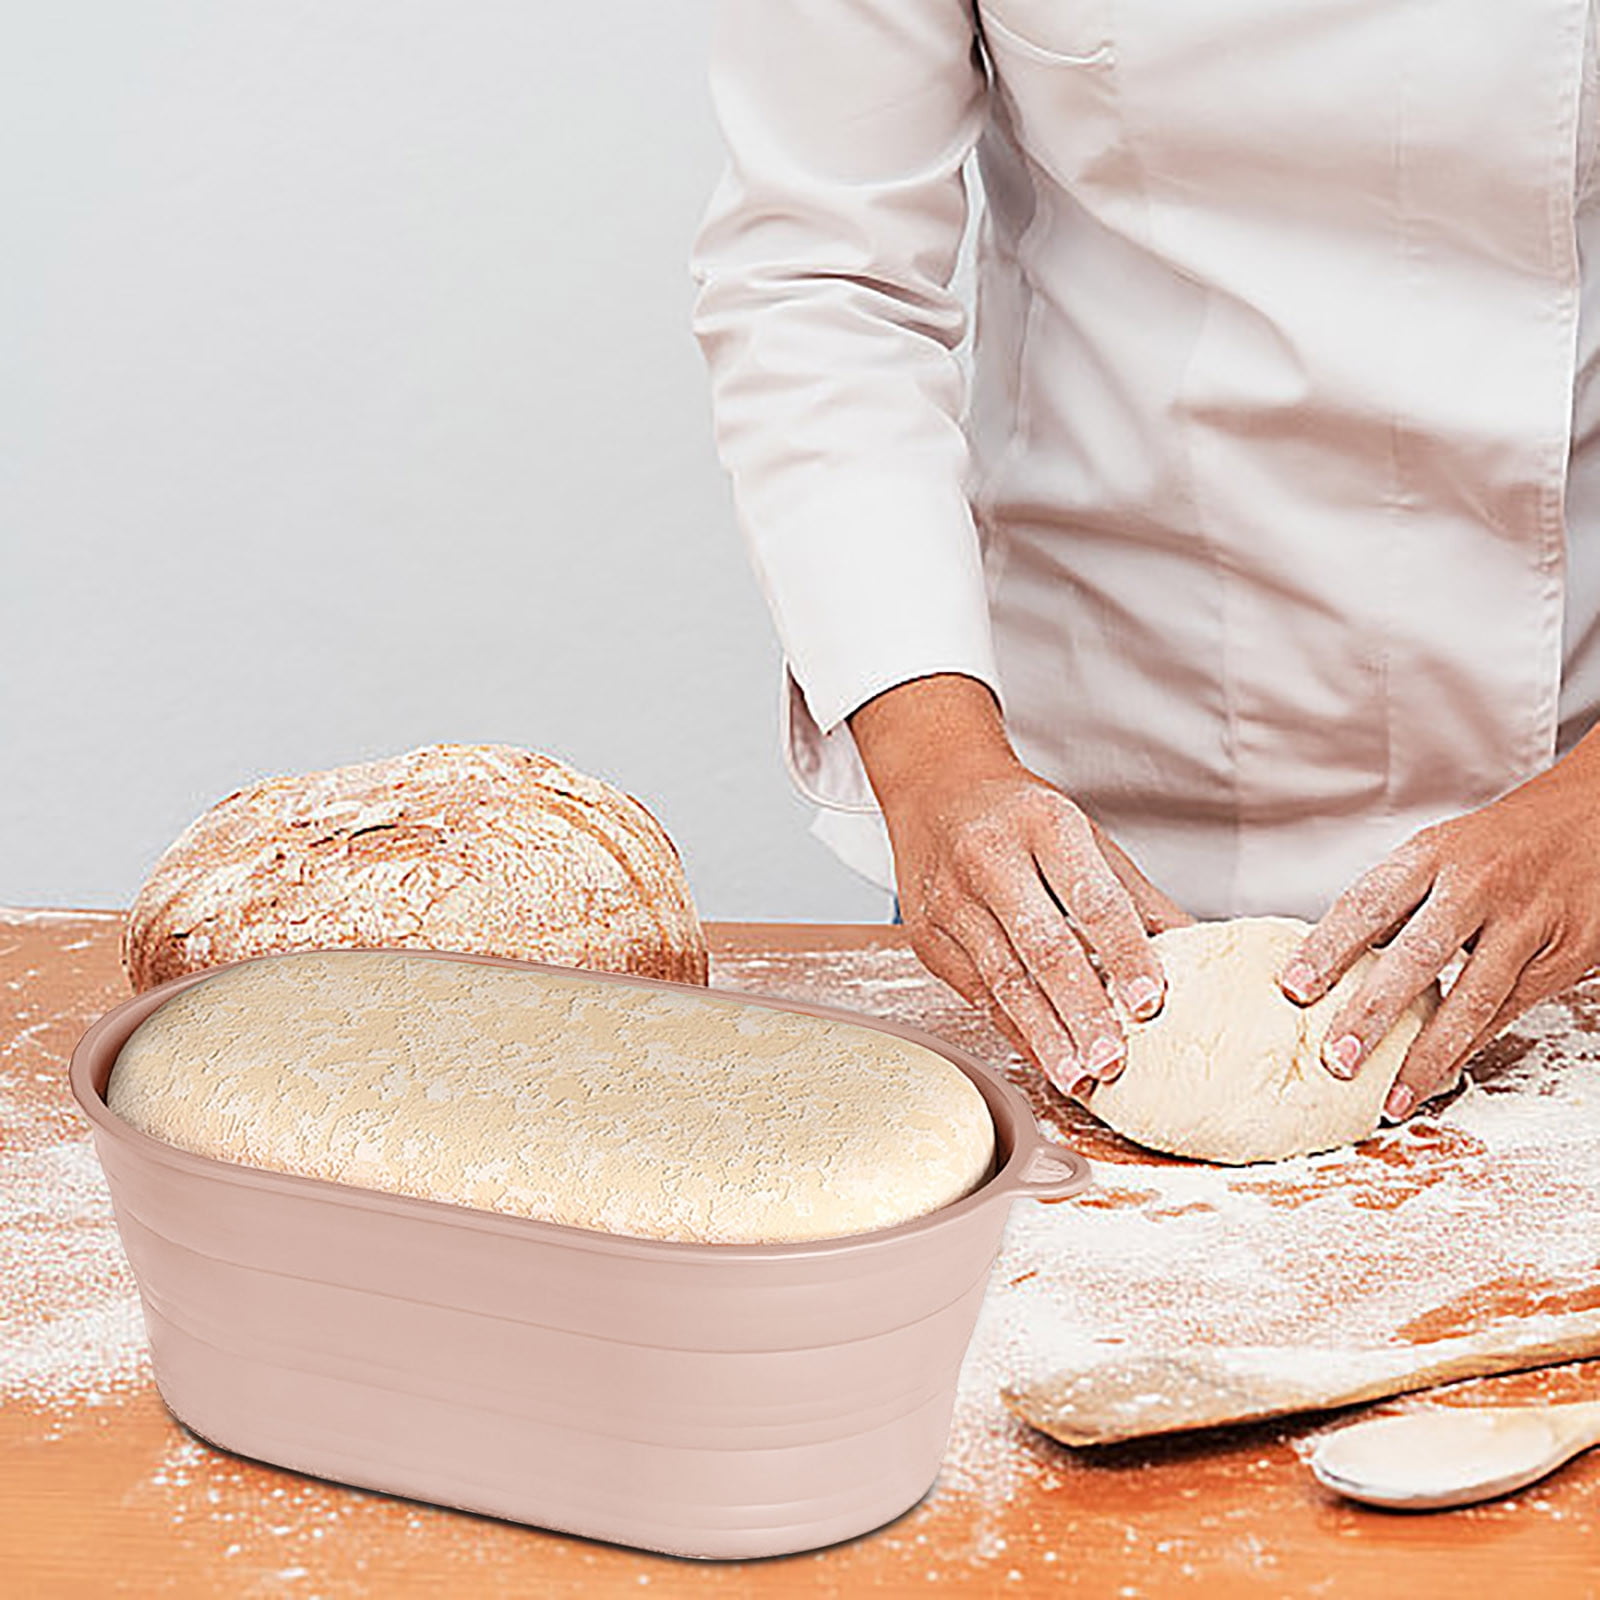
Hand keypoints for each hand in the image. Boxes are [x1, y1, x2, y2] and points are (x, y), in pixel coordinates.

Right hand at [849, 674, 1192, 1094]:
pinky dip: (1012, 1029)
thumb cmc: (1018, 813)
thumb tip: (1194, 948)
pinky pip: (976, 991)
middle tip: (1113, 1060)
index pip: (1093, 897)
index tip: (1151, 1002)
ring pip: (1003, 979)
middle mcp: (989, 858)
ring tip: (1078, 1075)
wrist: (934, 785)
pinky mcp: (928, 935)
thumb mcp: (1083, 832)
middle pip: (1043, 946)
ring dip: (1044, 1034)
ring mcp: (951, 899)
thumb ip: (1134, 894)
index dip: (1125, 953)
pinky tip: (1041, 1055)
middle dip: (1081, 1010)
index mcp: (1044, 823)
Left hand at [1277, 738, 1599, 1120]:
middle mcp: (1475, 886)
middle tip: (1338, 1058)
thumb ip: (1395, 903)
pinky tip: (1442, 1073)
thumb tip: (1330, 963)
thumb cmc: (1498, 845)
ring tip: (1393, 1096)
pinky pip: (1509, 1010)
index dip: (1327, 949)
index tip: (1294, 989)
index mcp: (1431, 855)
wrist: (1592, 817)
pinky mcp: (1563, 954)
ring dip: (1427, 1054)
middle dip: (1372, 1013)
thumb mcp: (1439, 853)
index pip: (1366, 905)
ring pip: (1471, 997)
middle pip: (1416, 956)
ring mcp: (1524, 922)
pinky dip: (1472, 1046)